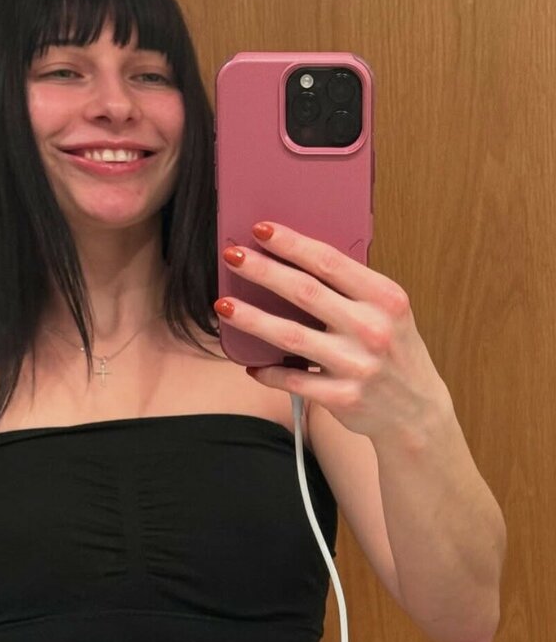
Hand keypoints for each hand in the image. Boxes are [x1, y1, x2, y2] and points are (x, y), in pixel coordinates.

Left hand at [215, 221, 448, 443]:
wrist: (417, 412)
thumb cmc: (395, 354)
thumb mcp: (389, 313)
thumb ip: (353, 291)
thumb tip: (295, 265)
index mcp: (384, 298)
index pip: (330, 262)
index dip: (292, 244)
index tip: (261, 230)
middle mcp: (371, 329)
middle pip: (304, 292)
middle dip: (263, 271)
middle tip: (232, 256)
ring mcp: (356, 365)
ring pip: (291, 336)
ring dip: (252, 319)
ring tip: (223, 305)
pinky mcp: (342, 397)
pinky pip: (294, 379)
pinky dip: (268, 371)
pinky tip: (250, 363)